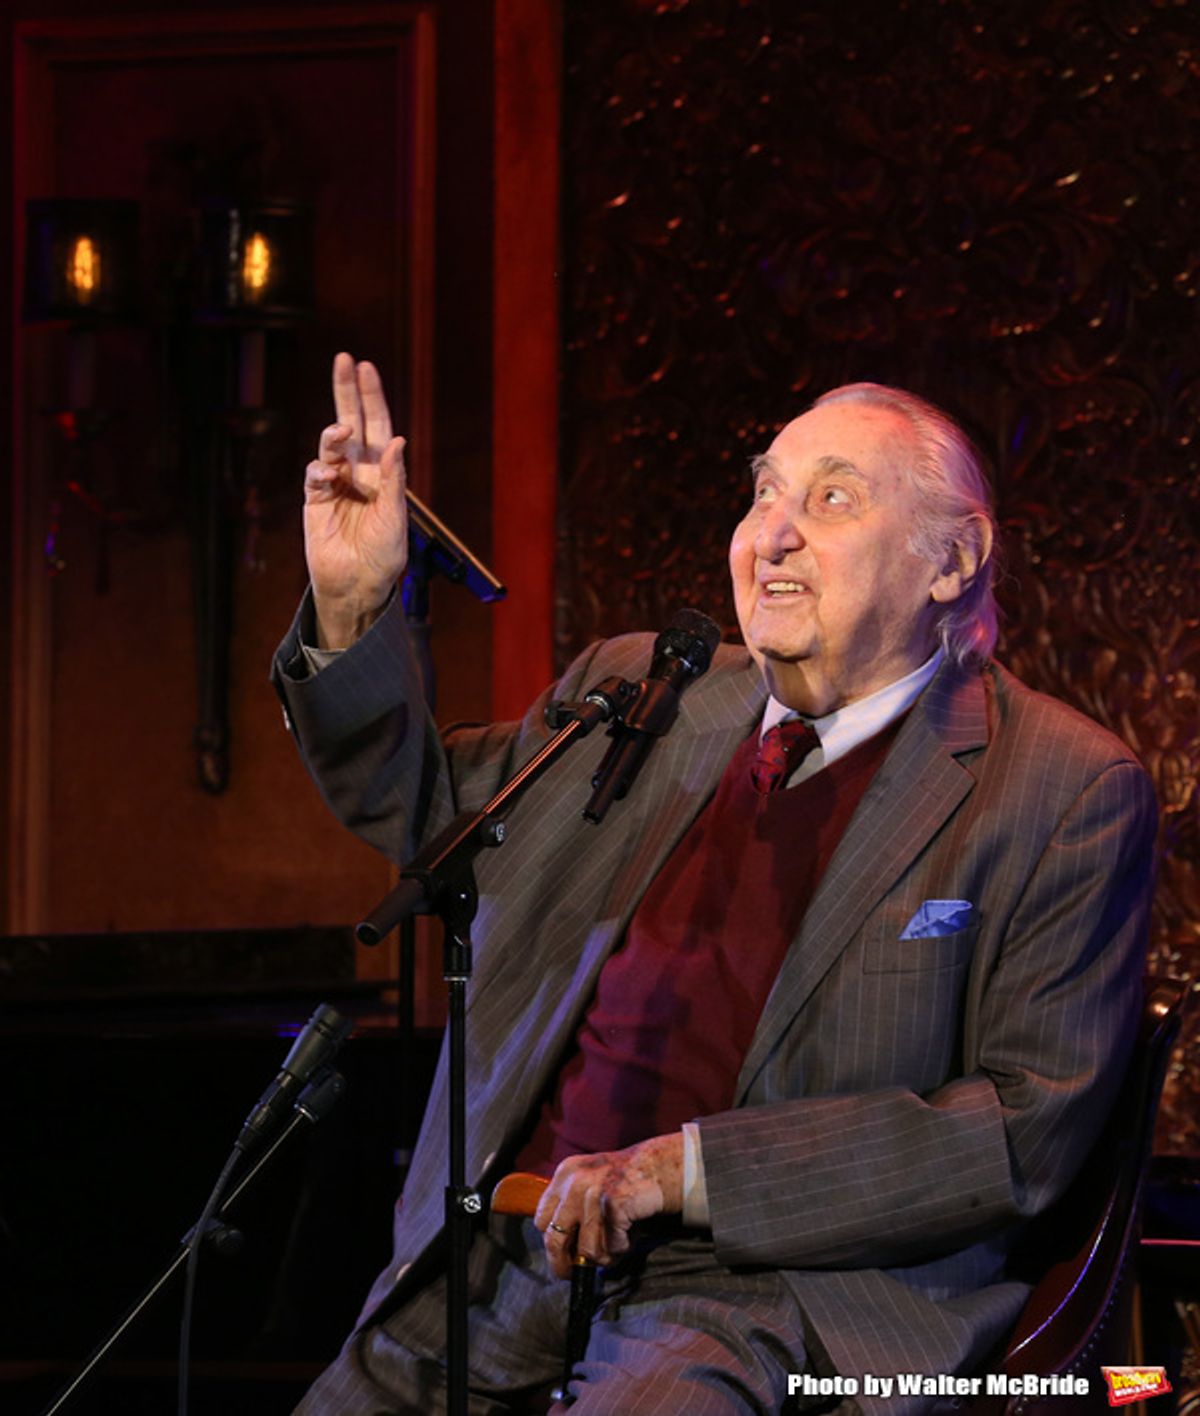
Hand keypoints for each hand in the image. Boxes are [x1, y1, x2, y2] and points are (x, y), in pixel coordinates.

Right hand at [304, 352, 407, 648]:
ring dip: (334, 434)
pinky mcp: (315, 501)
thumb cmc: (384, 556)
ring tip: (341, 430)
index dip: (372, 398)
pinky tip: (327, 473)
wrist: (359, 587)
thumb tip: (396, 441)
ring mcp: (335, 484)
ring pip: (330, 446)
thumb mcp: (395, 518)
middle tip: (343, 359)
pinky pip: (314, 475)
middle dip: (346, 392)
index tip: (366, 367)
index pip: (378, 426)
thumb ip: (394, 481)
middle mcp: (358, 472)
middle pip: (351, 423)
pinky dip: (319, 469)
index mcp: (382, 472)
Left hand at [533, 1133, 683, 1279]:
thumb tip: (561, 1255)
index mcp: (565, 1174)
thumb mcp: (590, 1184)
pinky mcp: (613, 1205)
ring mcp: (593, 1193)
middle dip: (563, 1265)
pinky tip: (630, 1236)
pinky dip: (622, 1248)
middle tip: (573, 1274)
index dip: (553, 1242)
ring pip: (587, 1250)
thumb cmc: (625, 1182)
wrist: (659, 1166)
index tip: (563, 1255)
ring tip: (617, 1246)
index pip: (541, 1220)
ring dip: (604, 1257)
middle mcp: (574, 1182)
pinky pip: (612, 1247)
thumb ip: (572, 1208)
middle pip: (554, 1240)